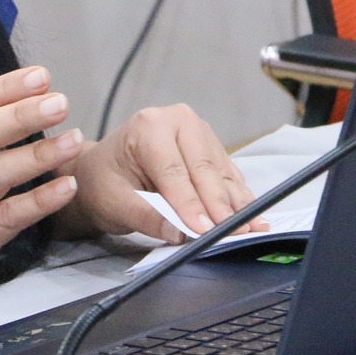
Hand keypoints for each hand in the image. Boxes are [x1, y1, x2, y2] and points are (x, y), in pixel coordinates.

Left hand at [53, 104, 263, 244]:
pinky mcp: (211, 146)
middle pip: (204, 168)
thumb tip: (180, 234)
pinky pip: (229, 174)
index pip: (174, 171)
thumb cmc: (103, 184)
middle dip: (219, 205)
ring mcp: (198, 131)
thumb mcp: (115, 203)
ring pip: (222, 171)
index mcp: (148, 127)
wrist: (101, 172)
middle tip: (235, 233)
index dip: (191, 204)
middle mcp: (178, 120)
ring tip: (252, 230)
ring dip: (237, 203)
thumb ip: (146, 216)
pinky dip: (240, 198)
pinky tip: (254, 218)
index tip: (205, 231)